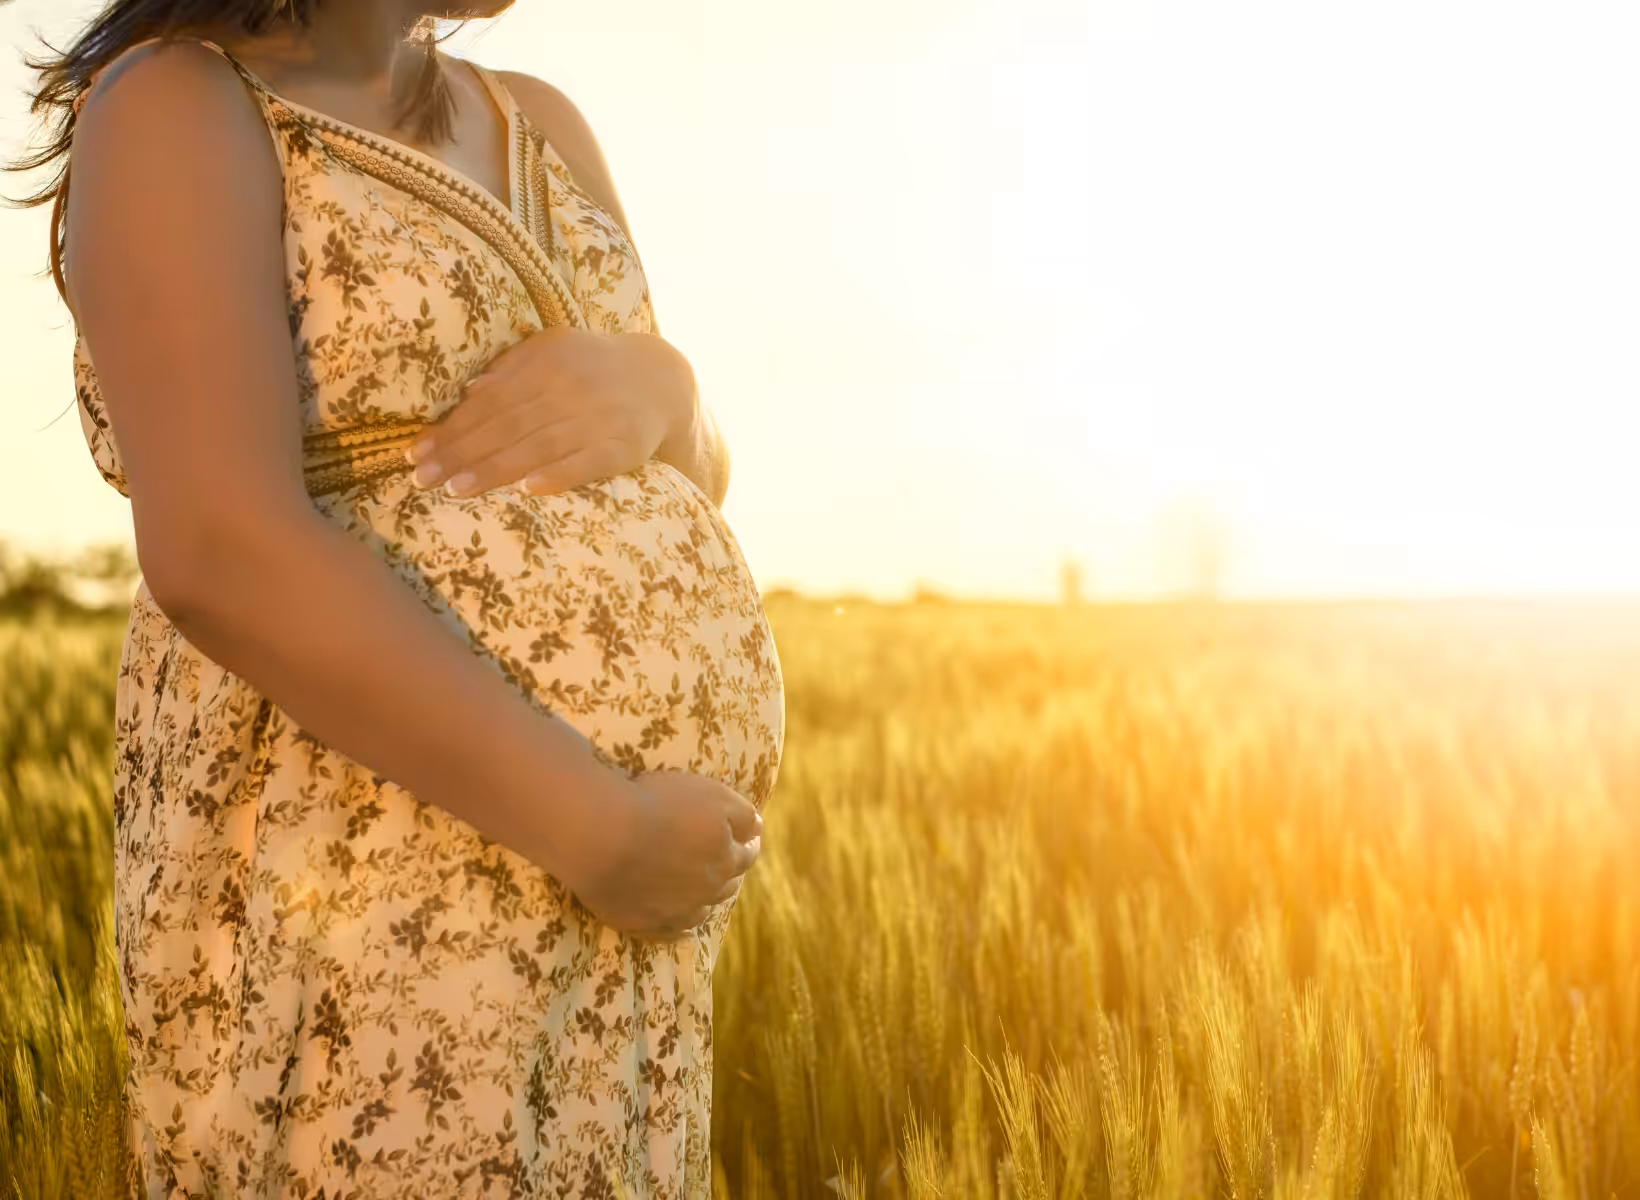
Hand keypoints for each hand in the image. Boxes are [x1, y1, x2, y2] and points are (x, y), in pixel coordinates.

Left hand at [404, 327, 691, 497]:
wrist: (662, 379)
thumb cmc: (594, 367)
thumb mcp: (555, 350)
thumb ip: (513, 368)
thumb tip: (468, 392)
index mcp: (545, 362)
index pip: (488, 400)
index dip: (452, 428)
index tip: (416, 454)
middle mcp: (568, 388)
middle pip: (505, 425)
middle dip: (461, 453)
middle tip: (424, 480)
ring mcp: (596, 419)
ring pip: (537, 446)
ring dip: (495, 469)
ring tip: (457, 490)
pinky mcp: (621, 447)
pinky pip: (585, 463)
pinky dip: (557, 475)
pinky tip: (529, 490)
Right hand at [562, 769, 763, 943]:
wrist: (604, 836)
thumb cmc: (659, 805)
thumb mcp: (712, 795)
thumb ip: (742, 814)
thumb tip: (757, 830)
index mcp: (725, 857)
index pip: (747, 854)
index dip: (748, 844)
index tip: (748, 839)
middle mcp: (706, 890)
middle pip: (726, 885)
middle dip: (728, 872)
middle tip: (723, 863)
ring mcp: (675, 912)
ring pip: (700, 911)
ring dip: (704, 900)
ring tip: (699, 891)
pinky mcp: (644, 924)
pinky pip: (668, 933)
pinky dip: (677, 928)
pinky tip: (678, 925)